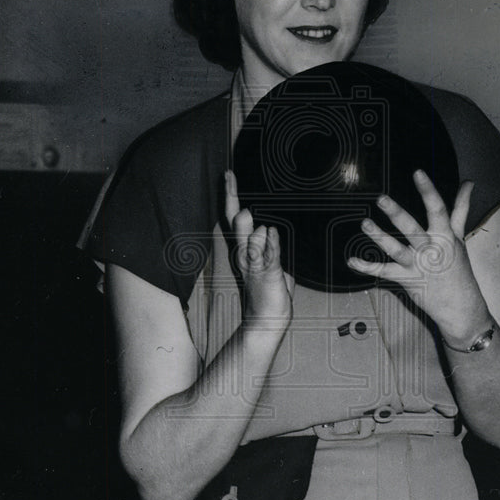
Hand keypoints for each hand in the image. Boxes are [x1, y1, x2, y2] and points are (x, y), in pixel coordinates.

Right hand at [224, 170, 293, 327]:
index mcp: (246, 252)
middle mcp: (245, 256)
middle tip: (229, 178)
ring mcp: (254, 267)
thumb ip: (269, 248)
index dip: (232, 198)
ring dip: (246, 229)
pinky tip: (266, 232)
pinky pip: (266, 258)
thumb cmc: (270, 295)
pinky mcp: (266, 277)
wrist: (266, 322)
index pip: (236, 220)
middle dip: (232, 200)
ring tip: (245, 212)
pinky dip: (267, 245)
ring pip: (247, 242)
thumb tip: (268, 231)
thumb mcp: (271, 265)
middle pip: (235, 224)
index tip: (229, 176)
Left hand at [347, 170, 490, 346]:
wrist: (461, 306)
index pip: (437, 209)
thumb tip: (468, 184)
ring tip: (364, 224)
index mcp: (445, 235)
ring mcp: (417, 266)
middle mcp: (431, 249)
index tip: (417, 173)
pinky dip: (366, 267)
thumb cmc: (459, 268)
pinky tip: (351, 260)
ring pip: (396, 250)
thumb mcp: (459, 237)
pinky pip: (384, 272)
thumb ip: (460, 209)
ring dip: (379, 237)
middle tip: (380, 199)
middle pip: (411, 228)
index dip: (428, 190)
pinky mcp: (407, 280)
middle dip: (396, 214)